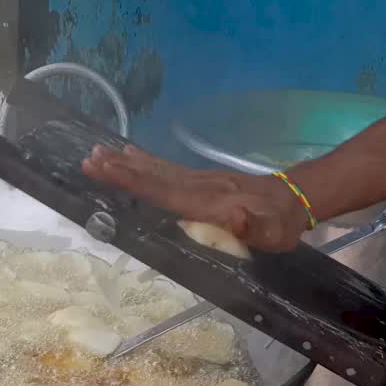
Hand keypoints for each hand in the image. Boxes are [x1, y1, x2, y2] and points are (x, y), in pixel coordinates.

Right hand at [81, 145, 311, 251]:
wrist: (295, 199)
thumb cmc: (280, 224)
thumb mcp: (273, 232)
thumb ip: (252, 227)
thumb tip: (233, 217)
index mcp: (210, 202)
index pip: (165, 191)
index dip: (135, 181)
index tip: (107, 168)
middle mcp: (200, 186)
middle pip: (155, 176)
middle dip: (121, 168)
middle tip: (89, 158)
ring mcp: (200, 180)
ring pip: (158, 170)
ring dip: (127, 163)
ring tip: (98, 153)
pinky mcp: (201, 180)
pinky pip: (167, 169)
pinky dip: (145, 162)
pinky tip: (130, 156)